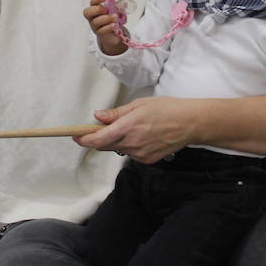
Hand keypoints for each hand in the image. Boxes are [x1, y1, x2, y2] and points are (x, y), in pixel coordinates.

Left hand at [75, 96, 193, 162]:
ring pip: (117, 149)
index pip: (98, 139)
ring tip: (130, 128)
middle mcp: (132, 143)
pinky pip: (130, 154)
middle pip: (104, 145)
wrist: (190, 123)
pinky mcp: (147, 160)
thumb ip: (116, 113)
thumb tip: (97, 116)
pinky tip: (141, 136)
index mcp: (128, 127)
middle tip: (101, 127)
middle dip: (98, 138)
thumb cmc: (166, 109)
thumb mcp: (139, 105)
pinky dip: (129, 146)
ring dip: (115, 141)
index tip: (75, 135)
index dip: (83, 139)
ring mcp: (140, 154)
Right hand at [84, 0, 127, 55]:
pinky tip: (114, 25)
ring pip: (96, 22)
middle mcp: (92, 17)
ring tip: (115, 17)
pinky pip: (101, 30)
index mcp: (95, 8)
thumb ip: (117, 7)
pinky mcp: (99, 33)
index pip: (93, 2)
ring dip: (106, 18)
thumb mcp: (115, 11)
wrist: (113, 32)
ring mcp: (94, 26)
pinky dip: (108, 27)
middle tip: (107, 10)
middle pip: (88, 12)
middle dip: (98, 9)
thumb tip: (123, 4)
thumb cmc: (112, 19)